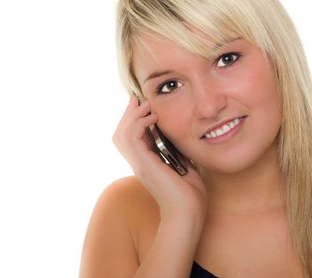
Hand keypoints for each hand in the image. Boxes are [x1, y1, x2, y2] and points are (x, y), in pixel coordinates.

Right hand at [112, 96, 206, 218]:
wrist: (189, 213)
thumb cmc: (190, 195)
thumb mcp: (185, 165)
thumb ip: (179, 151)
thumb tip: (184, 134)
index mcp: (146, 163)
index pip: (132, 136)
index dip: (134, 119)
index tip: (144, 104)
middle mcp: (138, 163)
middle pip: (121, 133)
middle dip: (128, 113)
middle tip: (138, 99)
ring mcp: (139, 164)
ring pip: (122, 133)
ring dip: (132, 116)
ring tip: (145, 105)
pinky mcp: (144, 164)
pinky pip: (132, 137)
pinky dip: (139, 123)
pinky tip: (153, 117)